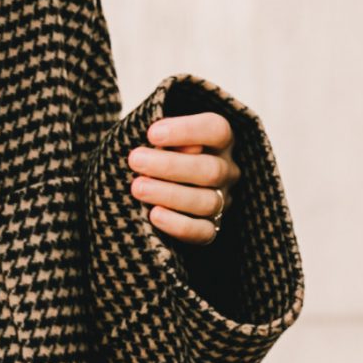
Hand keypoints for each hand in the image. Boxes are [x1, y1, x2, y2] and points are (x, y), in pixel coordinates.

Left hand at [129, 112, 237, 244]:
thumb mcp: (162, 138)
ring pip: (207, 202)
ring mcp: (222, 201)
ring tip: (138, 187)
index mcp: (220, 141)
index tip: (152, 134)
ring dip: (170, 194)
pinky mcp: (212, 227)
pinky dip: (178, 225)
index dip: (186, 131)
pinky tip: (154, 214)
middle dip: (170, 166)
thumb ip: (163, 138)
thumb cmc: (159, 152)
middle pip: (211, 169)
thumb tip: (157, 142)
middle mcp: (226, 170)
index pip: (216, 130)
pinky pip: (203, 232)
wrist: (160, 184)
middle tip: (136, 160)